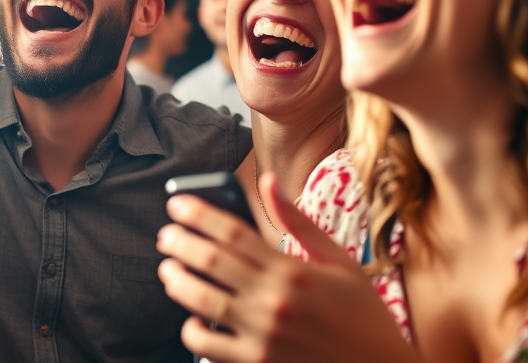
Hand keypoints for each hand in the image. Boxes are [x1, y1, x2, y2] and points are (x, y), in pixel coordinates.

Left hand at [156, 172, 419, 362]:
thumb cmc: (362, 315)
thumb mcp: (339, 261)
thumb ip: (298, 221)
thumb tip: (269, 181)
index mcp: (292, 270)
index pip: (232, 232)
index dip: (198, 213)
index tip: (177, 203)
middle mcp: (274, 301)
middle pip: (210, 261)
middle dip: (179, 243)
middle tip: (166, 235)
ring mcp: (263, 336)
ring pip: (201, 302)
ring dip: (177, 282)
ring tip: (168, 271)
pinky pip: (207, 346)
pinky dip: (191, 330)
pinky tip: (192, 319)